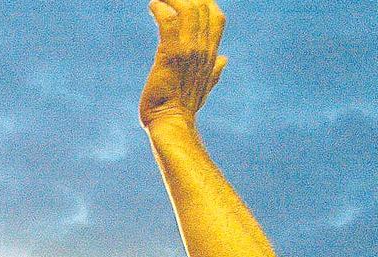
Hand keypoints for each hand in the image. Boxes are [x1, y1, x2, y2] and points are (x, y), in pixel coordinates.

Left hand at [139, 0, 227, 128]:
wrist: (172, 124)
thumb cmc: (183, 107)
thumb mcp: (204, 86)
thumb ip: (214, 70)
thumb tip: (224, 60)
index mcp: (211, 54)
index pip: (216, 18)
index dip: (205, 3)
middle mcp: (203, 49)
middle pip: (203, 9)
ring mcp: (189, 52)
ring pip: (188, 11)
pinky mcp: (171, 56)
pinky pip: (169, 23)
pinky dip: (161, 10)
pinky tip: (153, 6)